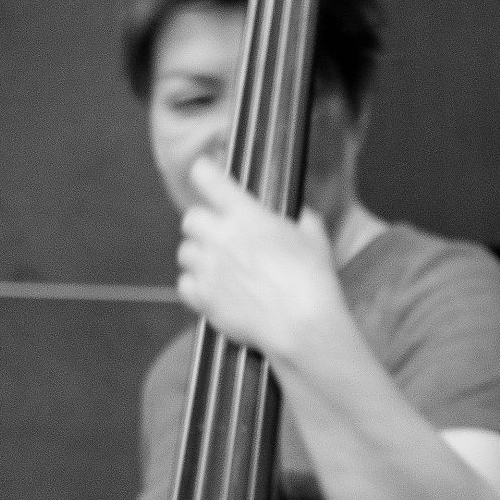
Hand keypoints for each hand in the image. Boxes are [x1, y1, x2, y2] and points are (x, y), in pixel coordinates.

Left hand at [177, 157, 346, 368]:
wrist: (301, 325)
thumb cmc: (311, 281)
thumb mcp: (315, 240)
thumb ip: (303, 221)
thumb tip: (303, 218)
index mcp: (246, 216)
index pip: (208, 178)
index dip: (204, 173)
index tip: (205, 174)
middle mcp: (221, 238)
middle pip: (190, 218)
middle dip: (203, 224)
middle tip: (219, 235)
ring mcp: (208, 269)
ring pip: (185, 252)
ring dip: (198, 255)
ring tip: (218, 266)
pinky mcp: (203, 298)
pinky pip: (184, 284)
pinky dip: (195, 285)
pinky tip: (213, 289)